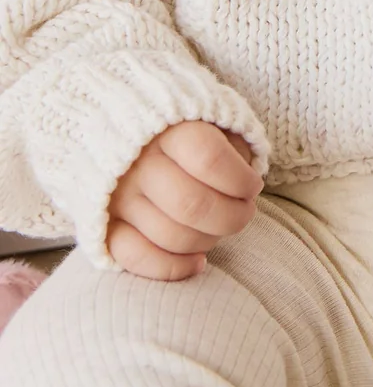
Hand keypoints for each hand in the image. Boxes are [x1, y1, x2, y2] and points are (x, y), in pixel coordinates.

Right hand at [106, 120, 263, 279]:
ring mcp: (118, 196)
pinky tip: (198, 261)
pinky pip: (136, 258)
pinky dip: (172, 268)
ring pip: (170, 236)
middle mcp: (138, 163)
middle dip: (232, 217)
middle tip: (244, 211)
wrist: (120, 130)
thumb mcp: (214, 119)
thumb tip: (247, 182)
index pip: (209, 159)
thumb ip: (233, 145)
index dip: (241, 180)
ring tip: (219, 227)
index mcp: (169, 130)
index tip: (253, 184)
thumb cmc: (184, 130)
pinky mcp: (105, 225)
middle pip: (192, 205)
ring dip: (208, 241)